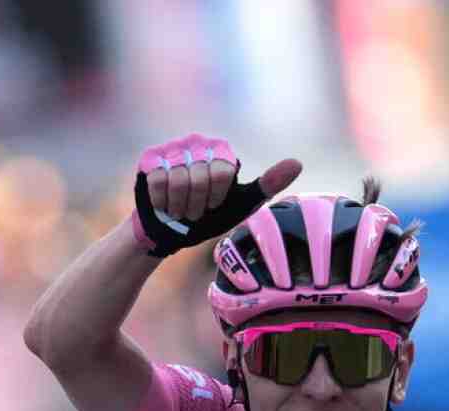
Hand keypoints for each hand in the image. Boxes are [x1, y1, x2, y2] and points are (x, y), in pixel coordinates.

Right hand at [128, 133, 301, 257]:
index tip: (214, 205)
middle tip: (194, 210)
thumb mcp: (242, 204)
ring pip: (178, 178)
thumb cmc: (209, 217)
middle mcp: (197, 142)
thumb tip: (298, 163)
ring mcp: (172, 148)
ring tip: (179, 209)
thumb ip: (269, 184)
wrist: (170, 230)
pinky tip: (163, 204)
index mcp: (222, 151)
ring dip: (179, 204)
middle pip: (200, 175)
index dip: (216, 197)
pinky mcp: (150, 157)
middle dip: (197, 203)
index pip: (223, 171)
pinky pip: (159, 180)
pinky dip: (162, 201)